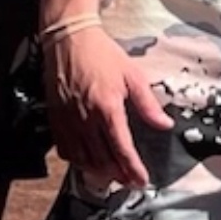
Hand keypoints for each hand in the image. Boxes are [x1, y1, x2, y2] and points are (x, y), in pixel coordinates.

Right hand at [45, 26, 172, 188]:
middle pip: (103, 160)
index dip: (133, 169)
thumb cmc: (102, 54)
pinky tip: (88, 160)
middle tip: (130, 181)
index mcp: (107, 107)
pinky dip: (78, 161)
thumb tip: (165, 124)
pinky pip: (65, 150)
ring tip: (112, 174)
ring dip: (99, 171)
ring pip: (83, 159)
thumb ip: (148, 104)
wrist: (69, 38)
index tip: (142, 181)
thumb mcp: (132, 75)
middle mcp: (86, 118)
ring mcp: (68, 120)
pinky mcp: (55, 118)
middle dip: (119, 175)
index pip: (122, 149)